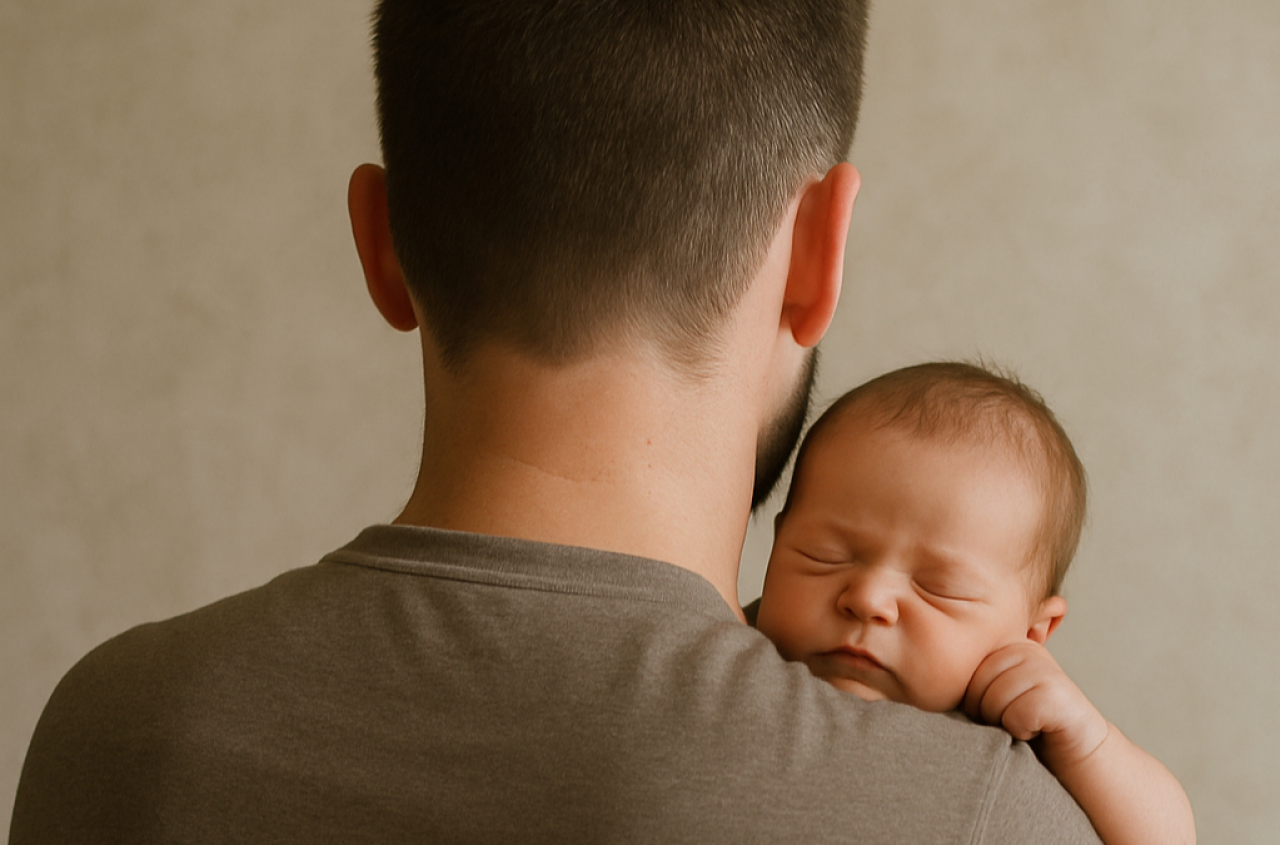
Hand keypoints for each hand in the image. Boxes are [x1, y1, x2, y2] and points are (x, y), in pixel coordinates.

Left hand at [962, 641, 1110, 774]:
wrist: (1075, 745)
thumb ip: (968, 677)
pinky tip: (1038, 728)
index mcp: (1005, 645)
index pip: (963, 672)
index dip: (973, 700)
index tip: (995, 707)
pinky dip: (1022, 731)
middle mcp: (1025, 649)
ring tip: (1025, 722)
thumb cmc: (1024, 721)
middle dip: (987, 712)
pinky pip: (1016, 715)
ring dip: (1004, 723)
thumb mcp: (993, 692)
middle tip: (1012, 717)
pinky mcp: (1056, 692)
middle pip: (975, 686)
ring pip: (993, 701)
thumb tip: (904, 658)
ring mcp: (1043, 667)